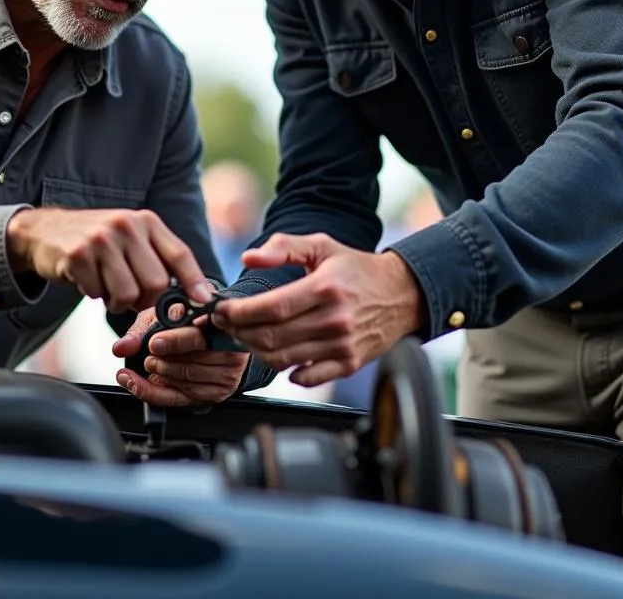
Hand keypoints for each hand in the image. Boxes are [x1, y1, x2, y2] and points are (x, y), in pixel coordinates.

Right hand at [5, 207, 212, 313]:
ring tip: (106, 285)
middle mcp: (126, 225)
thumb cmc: (96, 242)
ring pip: (129, 293)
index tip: (204, 300)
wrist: (44, 231)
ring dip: (117, 300)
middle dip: (145, 299)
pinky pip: (97, 294)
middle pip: (157, 282)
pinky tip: (85, 277)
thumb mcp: (130, 238)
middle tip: (128, 294)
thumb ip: (158, 258)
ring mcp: (102, 239)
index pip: (179, 253)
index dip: (194, 280)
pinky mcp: (78, 254)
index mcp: (145, 221)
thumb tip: (193, 293)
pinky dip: (93, 294)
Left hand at [112, 306, 249, 405]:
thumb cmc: (188, 321)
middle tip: (149, 354)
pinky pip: (178, 398)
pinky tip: (135, 382)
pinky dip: (152, 392)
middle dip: (163, 360)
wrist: (211, 335)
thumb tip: (122, 347)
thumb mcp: (164, 315)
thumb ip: (142, 329)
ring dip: (160, 373)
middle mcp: (230, 351)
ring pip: (186, 381)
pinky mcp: (214, 394)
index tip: (154, 343)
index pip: (200, 336)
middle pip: (192, 363)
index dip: (176, 341)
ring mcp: (225, 375)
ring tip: (149, 363)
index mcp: (222, 324)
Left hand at [210, 233, 423, 387]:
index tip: (222, 310)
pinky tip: (276, 355)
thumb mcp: (322, 246)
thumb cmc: (356, 268)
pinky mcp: (348, 363)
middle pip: (273, 336)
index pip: (272, 307)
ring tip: (244, 336)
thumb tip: (249, 258)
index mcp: (325, 288)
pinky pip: (307, 377)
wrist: (401, 294)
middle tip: (225, 324)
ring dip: (255, 350)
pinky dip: (286, 372)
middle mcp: (334, 319)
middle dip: (240, 332)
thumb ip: (283, 247)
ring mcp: (342, 345)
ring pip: (283, 358)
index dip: (240, 312)